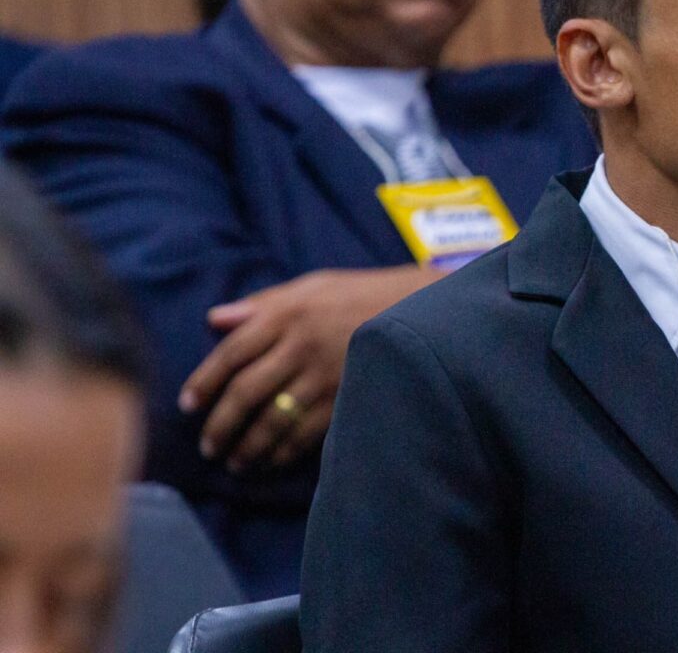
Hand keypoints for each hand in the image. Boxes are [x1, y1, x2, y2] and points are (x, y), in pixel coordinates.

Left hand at [179, 265, 442, 472]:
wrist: (422, 307)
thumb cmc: (363, 293)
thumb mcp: (314, 284)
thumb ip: (264, 302)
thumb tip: (214, 319)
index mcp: (288, 313)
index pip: (232, 352)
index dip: (204, 380)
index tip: (188, 405)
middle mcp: (302, 344)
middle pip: (246, 391)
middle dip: (221, 423)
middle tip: (207, 446)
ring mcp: (326, 374)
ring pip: (273, 419)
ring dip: (248, 445)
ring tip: (234, 462)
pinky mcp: (348, 397)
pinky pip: (307, 432)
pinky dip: (284, 452)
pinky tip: (271, 461)